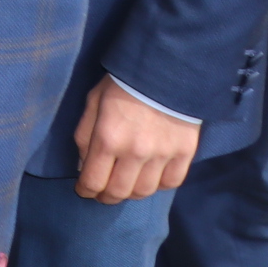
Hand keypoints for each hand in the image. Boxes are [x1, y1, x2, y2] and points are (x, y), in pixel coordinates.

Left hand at [73, 76, 198, 202]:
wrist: (165, 69)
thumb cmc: (122, 84)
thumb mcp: (92, 103)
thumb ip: (84, 136)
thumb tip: (83, 166)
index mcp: (107, 138)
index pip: (93, 181)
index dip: (85, 190)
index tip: (83, 190)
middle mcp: (135, 152)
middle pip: (119, 192)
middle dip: (106, 197)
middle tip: (102, 194)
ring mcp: (162, 155)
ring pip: (144, 191)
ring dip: (131, 193)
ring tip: (124, 186)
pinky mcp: (184, 153)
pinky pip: (171, 183)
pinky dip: (158, 185)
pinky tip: (150, 178)